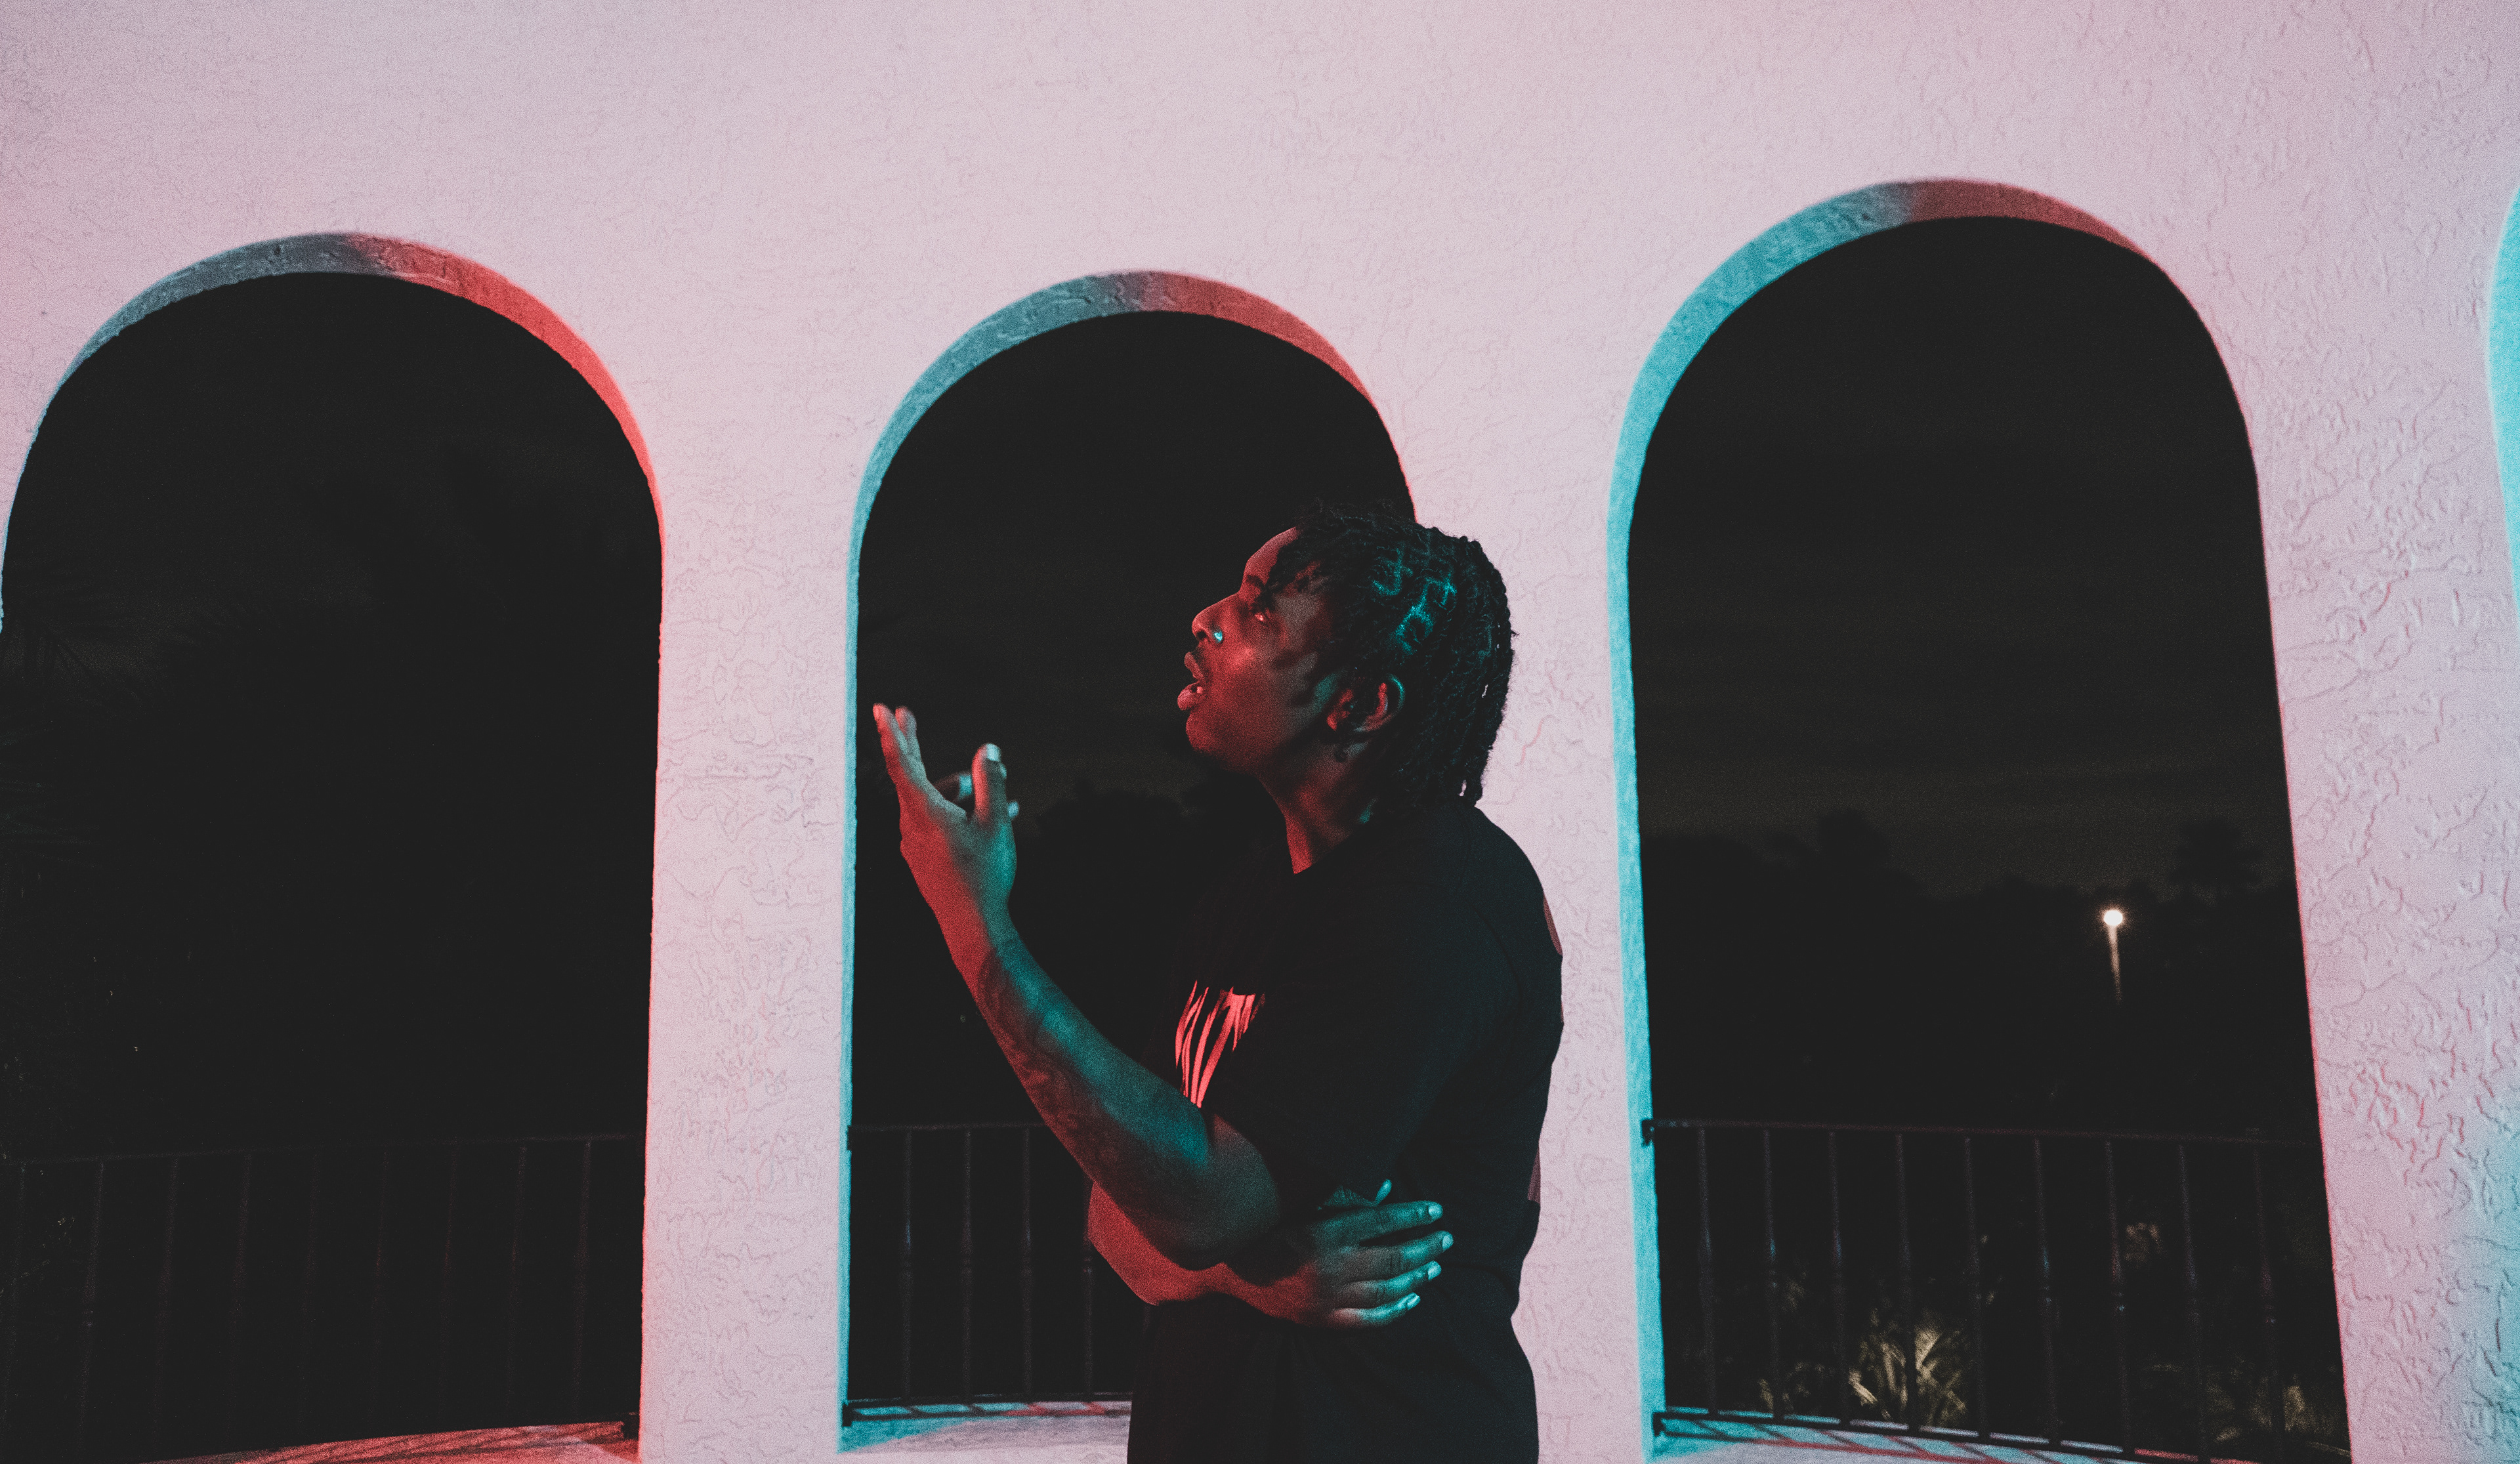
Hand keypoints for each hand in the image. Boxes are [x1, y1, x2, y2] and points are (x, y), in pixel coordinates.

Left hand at [872, 704, 1017, 964]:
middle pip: (909, 775)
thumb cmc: (984, 874)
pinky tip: (993, 820)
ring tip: (1001, 799)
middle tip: (907, 715)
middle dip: (912, 743)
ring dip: (961, 792)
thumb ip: (991, 782)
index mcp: (924, 812)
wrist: (973, 926)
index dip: (892, 733)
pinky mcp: (924, 860)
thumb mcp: (995, 823)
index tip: (881, 708)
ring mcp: (915, 844)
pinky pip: (937, 825)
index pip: (901, 763)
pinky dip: (960, 815)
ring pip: (933, 803)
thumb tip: (988, 750)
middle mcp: (911, 825)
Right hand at [1223, 1200, 1451, 1329]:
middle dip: (1424, 1247)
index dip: (1414, 1215)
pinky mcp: (1321, 1318)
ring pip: (1384, 1290)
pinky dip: (1393, 1310)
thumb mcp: (1300, 1202)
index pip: (1383, 1222)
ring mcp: (1326, 1297)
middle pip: (1391, 1258)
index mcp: (1325, 1232)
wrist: (1229, 1269)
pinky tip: (1412, 1298)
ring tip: (1435, 1265)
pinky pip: (1366, 1319)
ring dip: (1415, 1277)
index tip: (1437, 1210)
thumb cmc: (1266, 1226)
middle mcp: (1329, 1267)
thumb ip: (1342, 1195)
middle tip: (1446, 1238)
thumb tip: (1385, 1186)